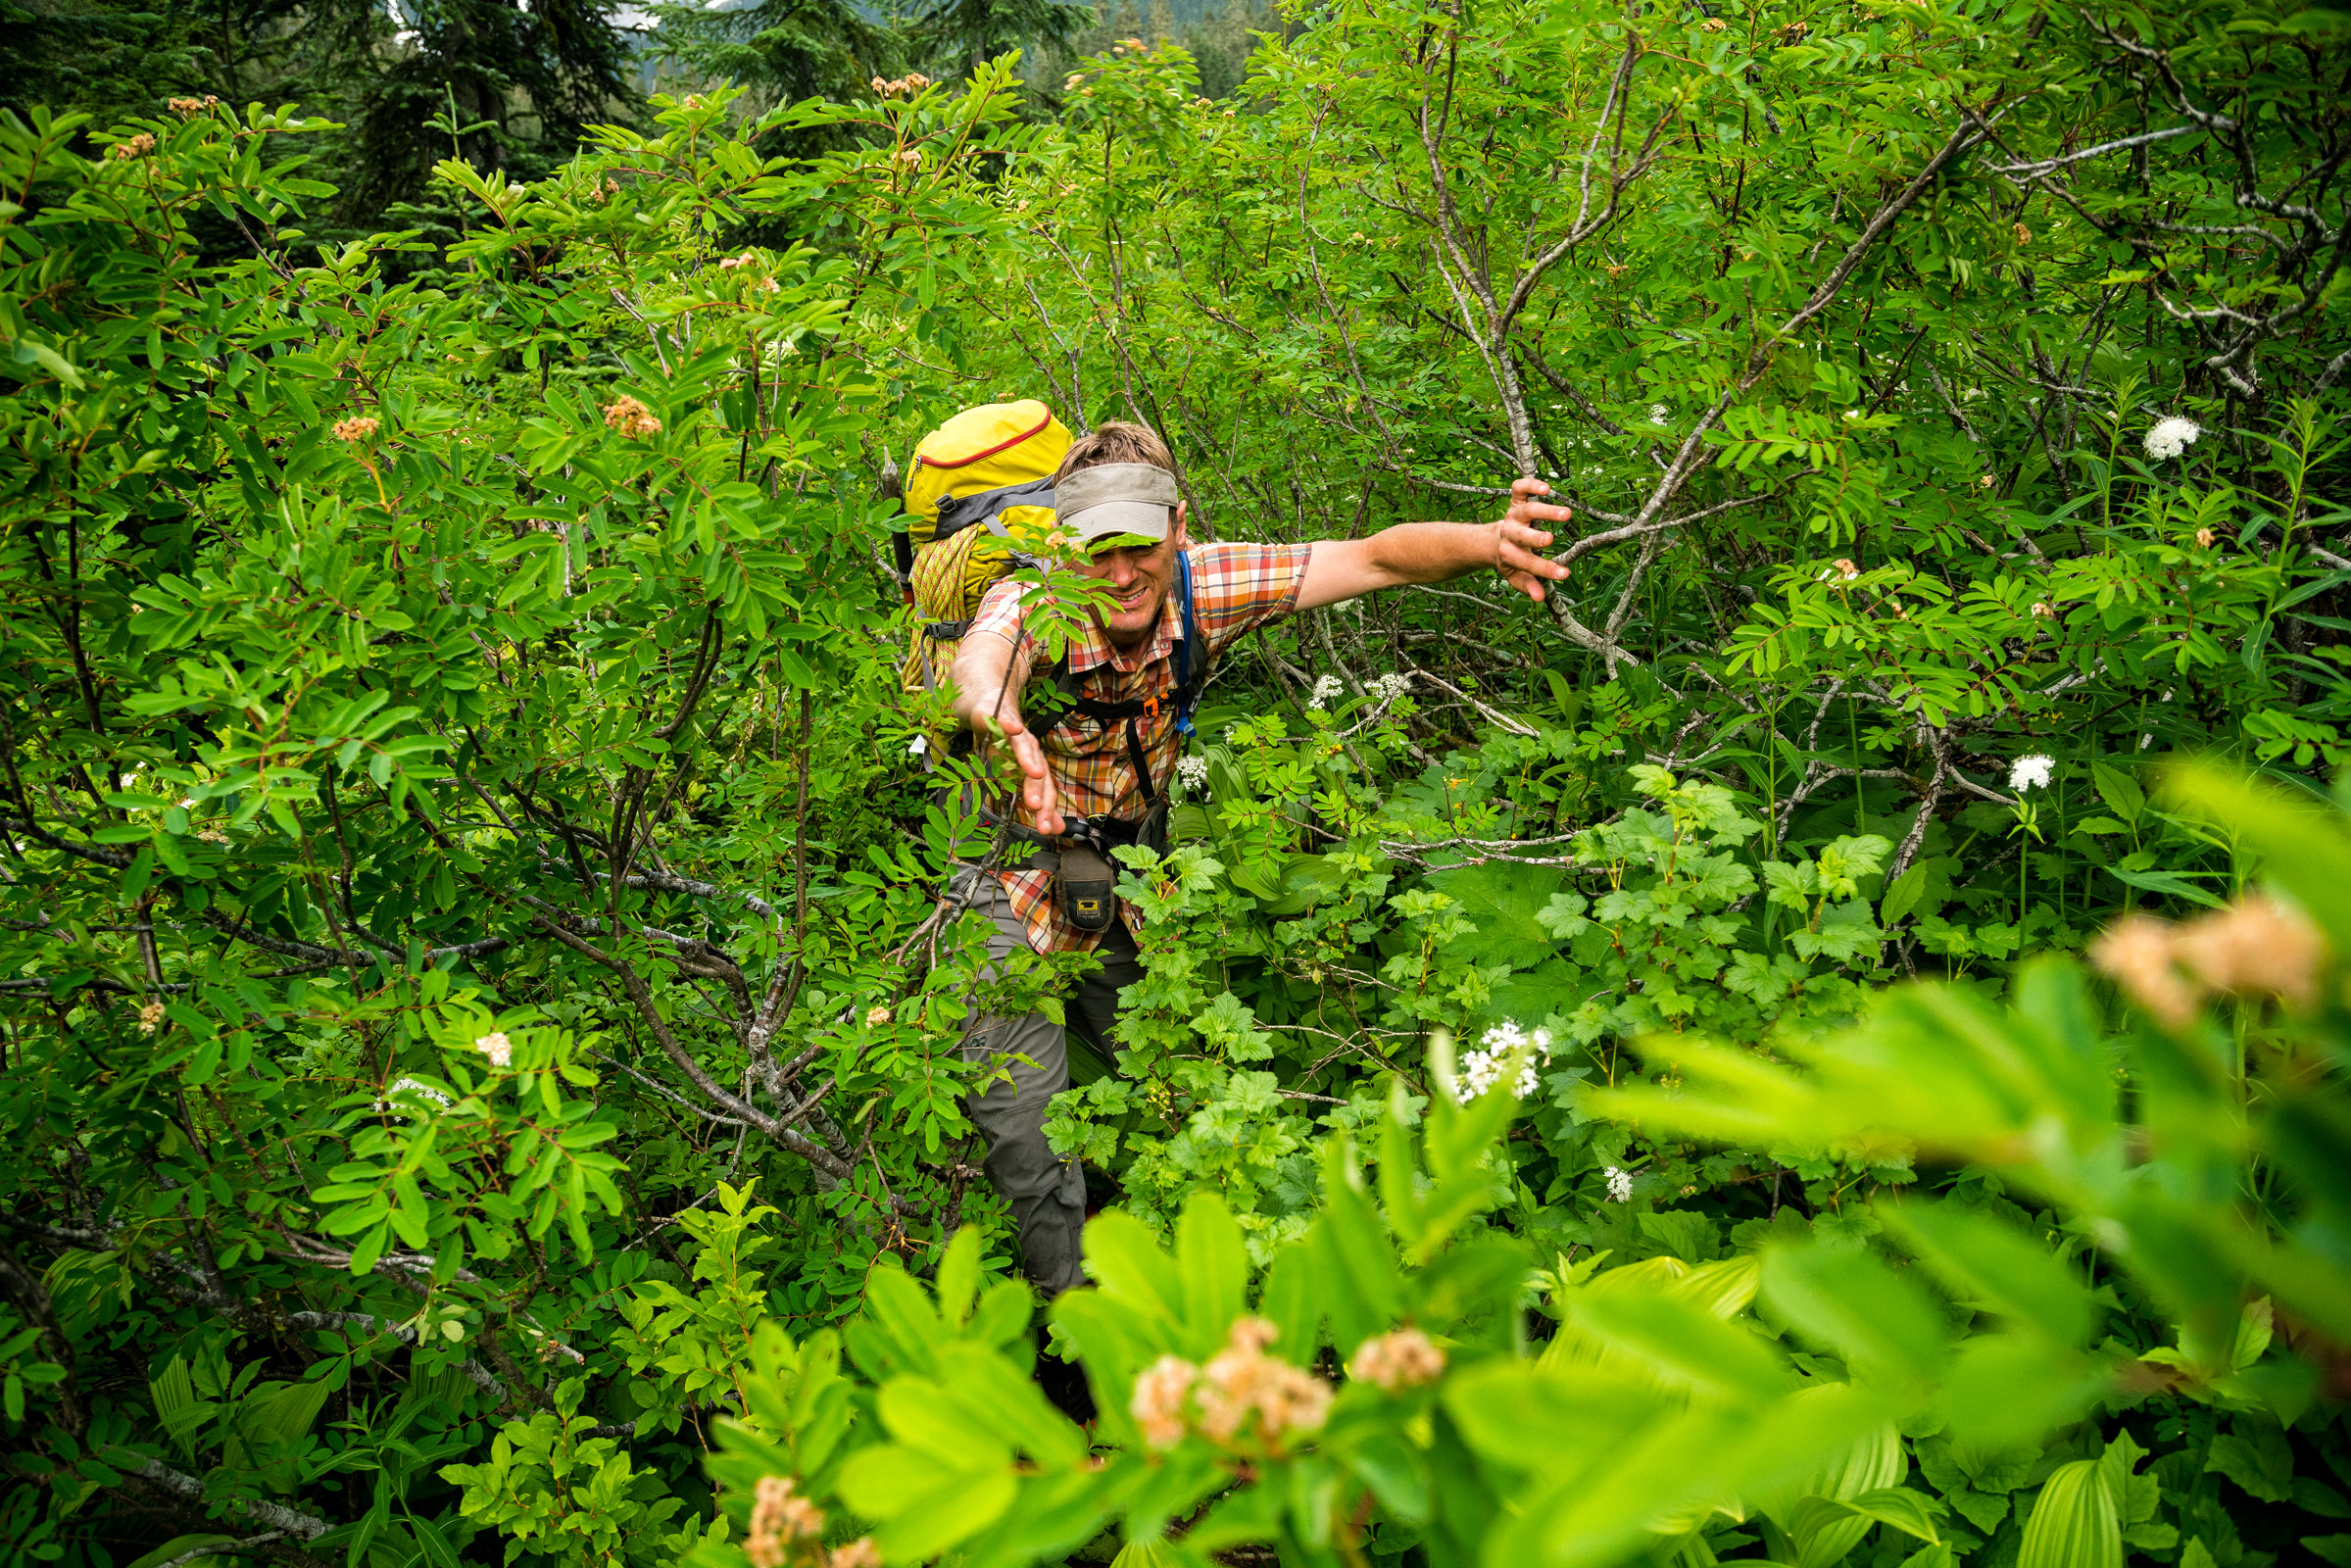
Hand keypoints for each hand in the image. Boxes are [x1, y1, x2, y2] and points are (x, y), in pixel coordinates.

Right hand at [980, 712, 1064, 836]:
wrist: (994, 710)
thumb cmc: (1005, 746)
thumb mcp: (1016, 776)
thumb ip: (1035, 802)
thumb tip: (1054, 829)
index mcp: (1035, 766)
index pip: (1044, 790)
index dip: (1045, 809)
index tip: (1046, 830)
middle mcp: (1030, 750)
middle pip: (1037, 772)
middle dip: (1037, 790)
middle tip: (1036, 807)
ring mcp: (1017, 734)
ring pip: (1024, 747)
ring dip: (1028, 759)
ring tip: (1033, 772)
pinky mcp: (1001, 717)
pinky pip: (1005, 720)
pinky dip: (1010, 723)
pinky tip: (1013, 728)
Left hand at [1494, 475, 1573, 601]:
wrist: (1492, 542)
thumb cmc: (1512, 560)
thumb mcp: (1516, 577)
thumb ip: (1529, 586)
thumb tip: (1540, 598)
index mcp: (1509, 554)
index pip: (1527, 563)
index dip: (1545, 570)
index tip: (1565, 574)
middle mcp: (1510, 533)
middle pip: (1522, 535)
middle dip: (1534, 538)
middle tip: (1550, 539)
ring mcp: (1513, 515)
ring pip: (1527, 510)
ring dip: (1545, 511)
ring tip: (1566, 514)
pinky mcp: (1515, 500)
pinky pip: (1519, 488)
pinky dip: (1530, 484)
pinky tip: (1546, 487)